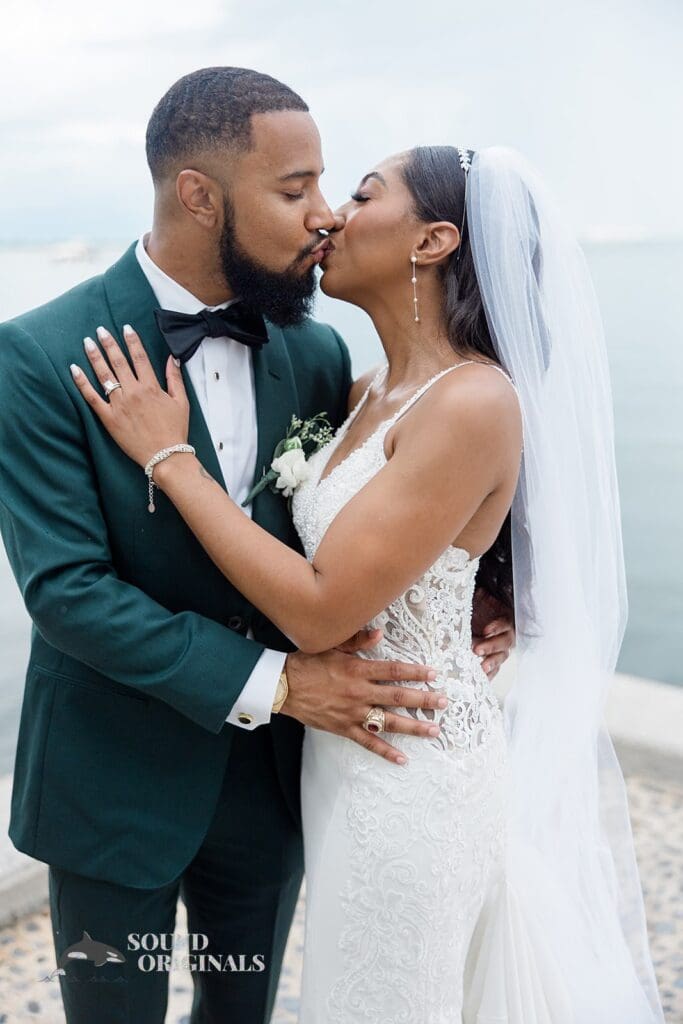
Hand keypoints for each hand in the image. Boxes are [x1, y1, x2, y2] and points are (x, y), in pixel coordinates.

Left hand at [70, 325, 189, 467]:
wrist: (165, 456)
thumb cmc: (174, 430)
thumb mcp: (181, 402)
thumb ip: (175, 378)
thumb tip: (172, 359)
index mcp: (150, 387)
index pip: (139, 357)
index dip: (132, 341)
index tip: (125, 328)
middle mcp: (133, 392)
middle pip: (118, 362)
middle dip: (109, 343)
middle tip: (100, 330)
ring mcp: (118, 405)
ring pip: (104, 375)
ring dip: (94, 357)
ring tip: (87, 342)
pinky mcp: (108, 418)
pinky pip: (92, 397)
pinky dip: (82, 382)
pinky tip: (74, 369)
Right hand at [281, 631, 448, 765]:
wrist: (283, 686)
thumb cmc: (308, 663)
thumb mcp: (332, 646)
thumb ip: (358, 641)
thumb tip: (380, 634)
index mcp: (357, 671)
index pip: (394, 671)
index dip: (416, 672)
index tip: (434, 674)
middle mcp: (359, 693)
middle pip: (398, 697)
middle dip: (423, 700)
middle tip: (444, 703)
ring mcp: (353, 713)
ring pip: (388, 722)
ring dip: (413, 727)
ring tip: (433, 730)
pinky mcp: (344, 728)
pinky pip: (368, 743)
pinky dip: (385, 752)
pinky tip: (402, 758)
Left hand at [471, 586, 514, 678]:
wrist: (468, 615)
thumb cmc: (475, 605)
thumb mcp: (477, 597)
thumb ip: (480, 595)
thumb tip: (478, 589)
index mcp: (504, 617)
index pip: (505, 623)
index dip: (497, 626)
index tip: (485, 630)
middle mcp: (504, 634)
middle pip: (504, 642)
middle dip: (491, 646)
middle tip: (476, 649)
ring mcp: (499, 648)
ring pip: (501, 657)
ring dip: (491, 662)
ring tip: (480, 668)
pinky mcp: (492, 658)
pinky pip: (495, 669)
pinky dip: (489, 674)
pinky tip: (480, 678)